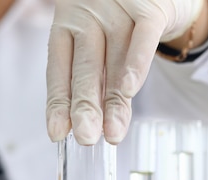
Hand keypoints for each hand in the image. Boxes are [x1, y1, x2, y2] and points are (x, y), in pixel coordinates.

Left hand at [46, 0, 203, 144]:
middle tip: (86, 137)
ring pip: (114, 60)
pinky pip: (143, 37)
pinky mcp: (149, 7)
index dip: (58, 102)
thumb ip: (95, 71)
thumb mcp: (101, 37)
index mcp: (70, 23)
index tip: (58, 133)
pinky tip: (130, 89)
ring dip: (113, 99)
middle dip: (85, 107)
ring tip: (112, 132)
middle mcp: (90, 16)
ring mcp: (118, 10)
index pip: (59, 68)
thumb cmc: (123, 12)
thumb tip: (90, 121)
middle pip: (86, 69)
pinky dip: (137, 63)